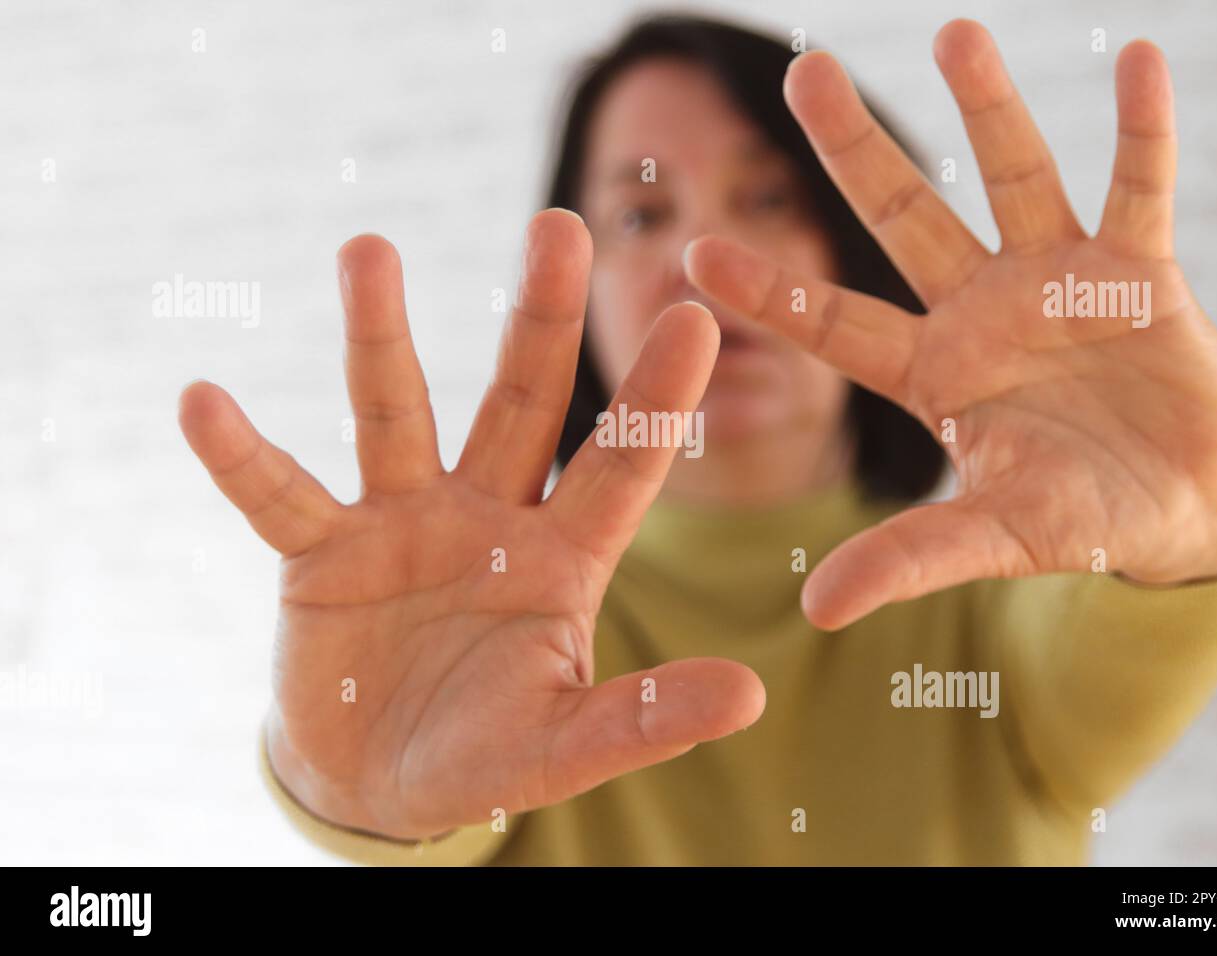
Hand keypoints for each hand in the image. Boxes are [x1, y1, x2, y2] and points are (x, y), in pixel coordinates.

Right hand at [179, 211, 763, 838]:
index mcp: (561, 557)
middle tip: (558, 223)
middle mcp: (487, 517)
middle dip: (539, 318)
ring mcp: (402, 524)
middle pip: (521, 402)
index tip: (696, 317)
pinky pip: (280, 495)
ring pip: (395, 413)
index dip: (655, 397)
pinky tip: (202, 401)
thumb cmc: (486, 756)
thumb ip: (645, 721)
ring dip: (380, 336)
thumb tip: (752, 699)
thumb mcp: (565, 745)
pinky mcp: (322, 552)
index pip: (620, 464)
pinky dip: (242, 457)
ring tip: (370, 247)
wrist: (379, 782)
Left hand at [685, 20, 1216, 629]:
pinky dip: (1140, 130)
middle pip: (903, 219)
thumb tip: (812, 611)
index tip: (695, 250)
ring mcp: (1057, 281)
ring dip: (987, 109)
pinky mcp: (1140, 271)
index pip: (832, 323)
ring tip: (951, 32)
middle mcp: (981, 311)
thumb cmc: (1082, 520)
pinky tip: (1134, 58)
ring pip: (1012, 178)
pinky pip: (1138, 186)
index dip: (769, 291)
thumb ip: (910, 557)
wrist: (1189, 509)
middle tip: (799, 72)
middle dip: (853, 152)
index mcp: (932, 372)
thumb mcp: (992, 537)